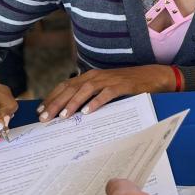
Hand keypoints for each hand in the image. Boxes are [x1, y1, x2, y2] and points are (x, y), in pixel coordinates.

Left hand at [39, 65, 174, 120]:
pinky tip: (87, 112)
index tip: (40, 111)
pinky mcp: (123, 85)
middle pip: (71, 88)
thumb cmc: (128, 85)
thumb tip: (70, 112)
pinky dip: (96, 102)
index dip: (52, 97)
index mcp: (91, 76)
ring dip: (72, 103)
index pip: (66, 85)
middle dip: (56, 103)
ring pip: (86, 90)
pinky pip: (106, 93)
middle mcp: (97, 75)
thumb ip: (90, 95)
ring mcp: (110, 79)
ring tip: (63, 116)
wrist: (154, 76)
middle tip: (45, 118)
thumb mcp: (105, 88)